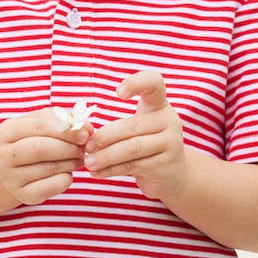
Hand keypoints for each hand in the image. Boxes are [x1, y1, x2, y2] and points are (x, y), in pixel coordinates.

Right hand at [0, 108, 90, 205]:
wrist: (14, 168)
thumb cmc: (33, 140)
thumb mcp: (42, 124)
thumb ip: (64, 121)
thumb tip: (88, 128)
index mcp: (6, 131)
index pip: (37, 127)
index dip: (64, 131)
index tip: (84, 134)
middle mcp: (3, 155)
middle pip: (40, 149)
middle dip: (67, 148)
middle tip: (83, 149)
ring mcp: (10, 178)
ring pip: (47, 169)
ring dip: (70, 163)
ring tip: (78, 159)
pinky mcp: (22, 195)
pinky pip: (50, 187)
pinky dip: (65, 179)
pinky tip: (67, 173)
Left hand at [85, 71, 186, 199]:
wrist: (172, 174)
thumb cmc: (146, 145)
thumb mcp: (136, 129)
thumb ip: (116, 127)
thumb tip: (85, 134)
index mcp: (159, 105)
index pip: (154, 83)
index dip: (136, 82)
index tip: (118, 92)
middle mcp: (169, 121)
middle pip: (132, 125)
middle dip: (105, 136)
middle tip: (87, 146)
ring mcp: (171, 143)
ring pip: (132, 147)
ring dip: (106, 156)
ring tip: (88, 162)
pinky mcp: (166, 165)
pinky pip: (134, 166)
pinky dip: (112, 170)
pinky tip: (98, 173)